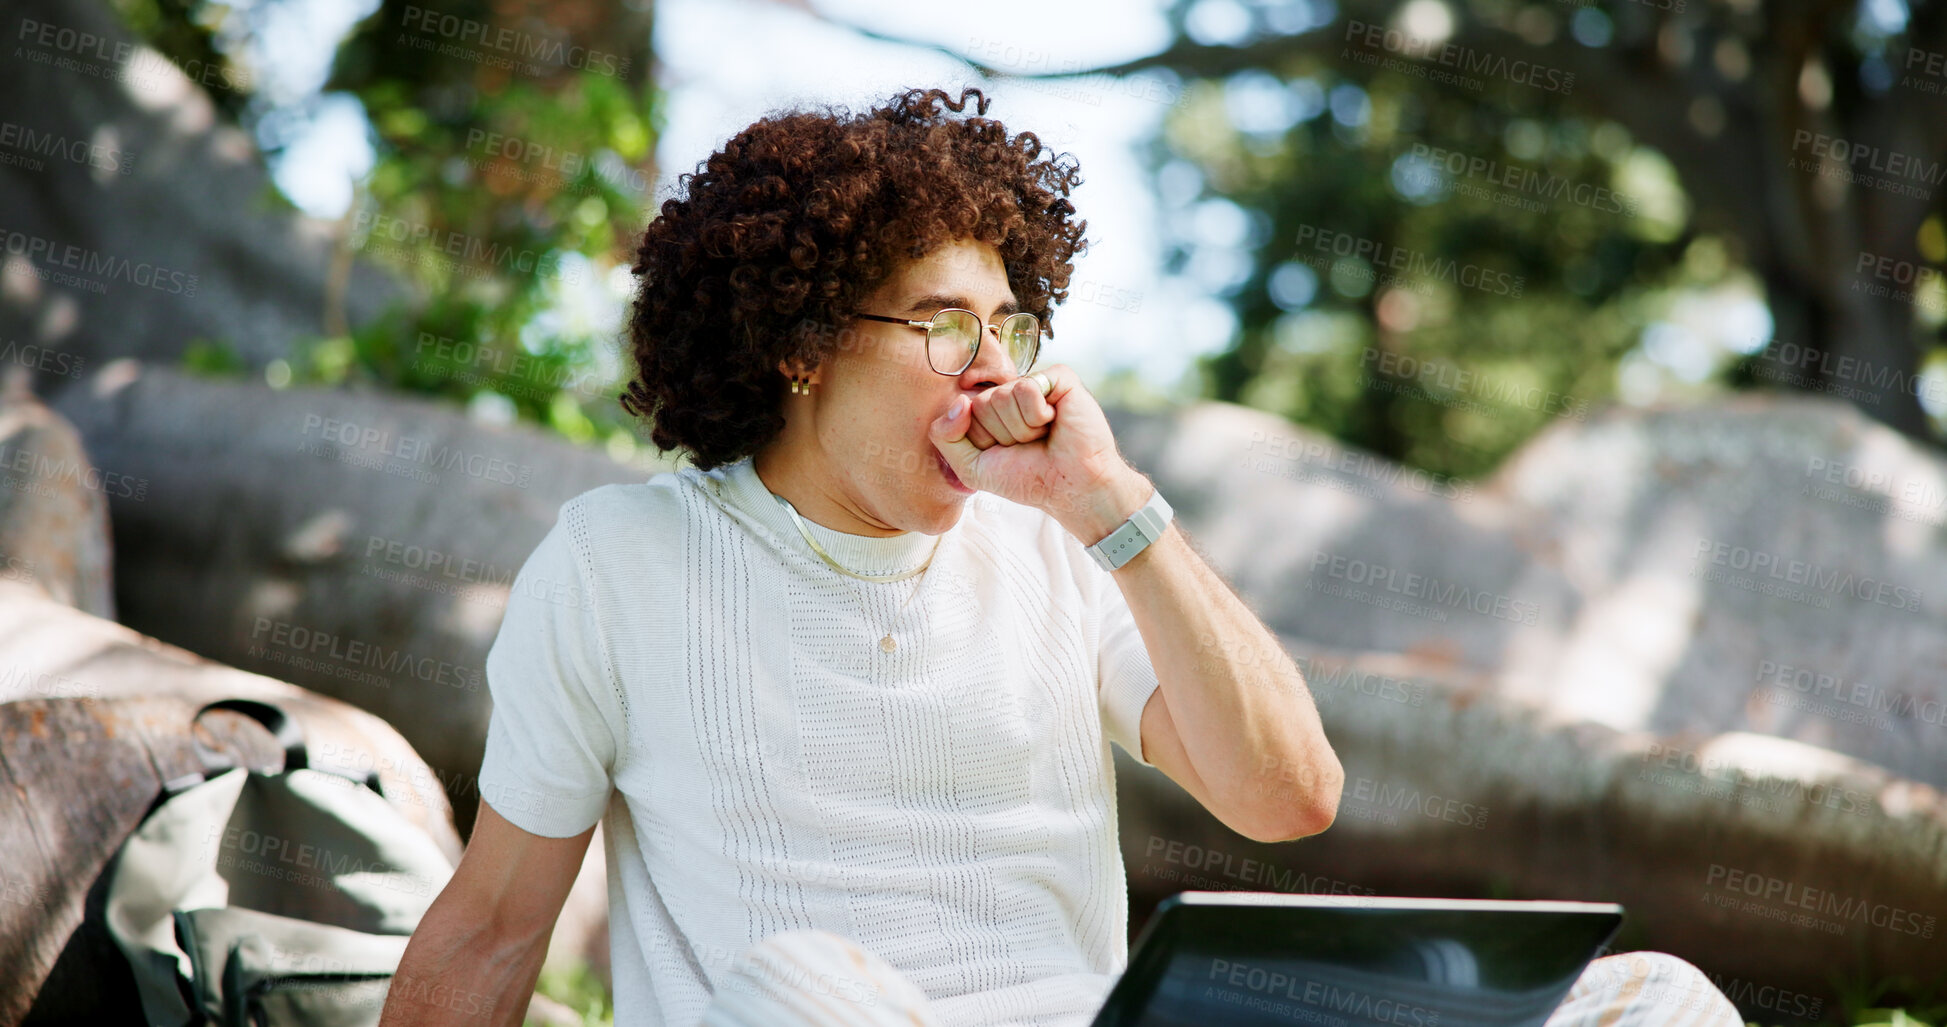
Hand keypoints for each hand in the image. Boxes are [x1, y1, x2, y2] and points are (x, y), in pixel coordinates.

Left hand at [928, 365, 1143, 535]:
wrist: (1070, 487)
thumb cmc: (1026, 479)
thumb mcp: (971, 467)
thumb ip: (945, 436)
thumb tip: (959, 400)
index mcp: (991, 409)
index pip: (963, 413)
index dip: (984, 441)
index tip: (1007, 453)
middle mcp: (1011, 392)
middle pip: (981, 404)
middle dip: (1004, 435)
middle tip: (1030, 446)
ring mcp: (1035, 383)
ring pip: (1002, 396)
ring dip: (1023, 429)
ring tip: (1044, 436)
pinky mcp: (1059, 378)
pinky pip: (1027, 387)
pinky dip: (1038, 414)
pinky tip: (1055, 422)